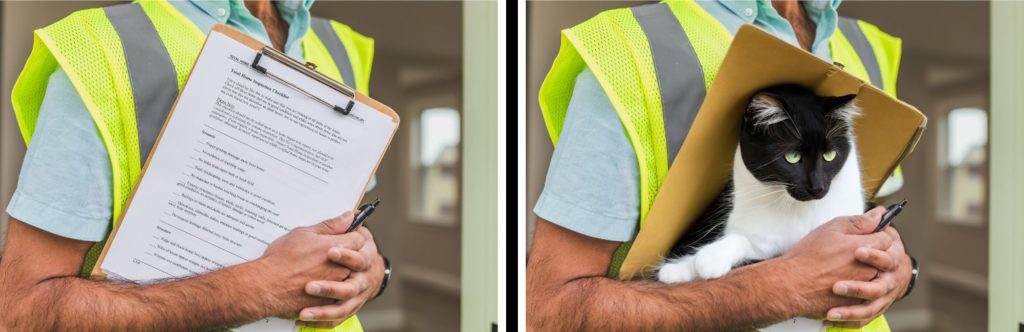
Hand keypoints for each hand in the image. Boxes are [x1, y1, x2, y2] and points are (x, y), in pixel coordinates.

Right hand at [255, 212, 365, 317]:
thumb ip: (330, 225)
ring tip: (320, 270)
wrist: (265, 286)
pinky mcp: (329, 302)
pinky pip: (337, 295)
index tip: (344, 235)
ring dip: (339, 272)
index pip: (360, 239)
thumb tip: (349, 216)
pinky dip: (330, 289)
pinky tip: (317, 284)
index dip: (352, 235)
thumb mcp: (304, 233)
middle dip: (347, 254)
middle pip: (356, 258)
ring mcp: (336, 286)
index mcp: (338, 247)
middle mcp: (341, 267)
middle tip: (330, 254)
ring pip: (348, 277)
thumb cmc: (281, 259)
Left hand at [295, 226, 383, 327]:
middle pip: (350, 288)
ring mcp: (356, 298)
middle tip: (310, 287)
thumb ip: (340, 229)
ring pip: (342, 309)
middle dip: (330, 288)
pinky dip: (320, 322)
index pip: (358, 259)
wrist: (371, 273)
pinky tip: (302, 320)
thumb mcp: (347, 236)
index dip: (345, 255)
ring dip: (322, 312)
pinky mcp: (348, 309)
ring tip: (304, 312)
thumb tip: (348, 213)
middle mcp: (362, 281)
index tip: (330, 252)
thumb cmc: (355, 251)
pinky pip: (335, 320)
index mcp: (364, 259)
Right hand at [777, 207, 894, 318]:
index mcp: (867, 248)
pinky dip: (857, 289)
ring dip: (865, 272)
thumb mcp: (831, 229)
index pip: (888, 238)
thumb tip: (878, 214)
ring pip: (876, 277)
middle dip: (874, 253)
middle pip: (885, 258)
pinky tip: (841, 283)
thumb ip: (859, 221)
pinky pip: (866, 295)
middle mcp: (870, 268)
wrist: (792, 285)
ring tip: (844, 269)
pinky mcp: (857, 304)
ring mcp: (865, 288)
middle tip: (853, 253)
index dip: (877, 234)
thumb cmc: (808, 257)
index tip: (867, 235)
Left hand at [824, 225, 911, 327]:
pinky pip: (863, 320)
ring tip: (831, 312)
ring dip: (850, 311)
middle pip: (879, 288)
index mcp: (889, 258)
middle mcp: (888, 280)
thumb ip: (864, 225)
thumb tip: (879, 212)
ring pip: (870, 309)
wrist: (869, 269)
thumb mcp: (853, 232)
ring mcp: (882, 297)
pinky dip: (848, 322)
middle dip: (858, 288)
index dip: (873, 255)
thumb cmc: (859, 248)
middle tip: (836, 287)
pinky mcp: (872, 309)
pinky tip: (829, 320)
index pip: (887, 258)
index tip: (857, 252)